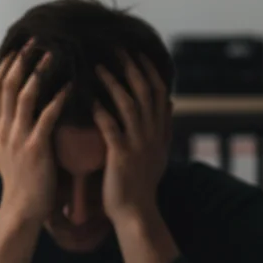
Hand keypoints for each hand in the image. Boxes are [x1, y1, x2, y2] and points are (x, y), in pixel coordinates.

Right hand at [0, 40, 67, 224]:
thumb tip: (11, 114)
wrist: (21, 211)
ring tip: (53, 54)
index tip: (17, 47)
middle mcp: (4, 129)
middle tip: (35, 40)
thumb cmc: (21, 184)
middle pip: (8, 85)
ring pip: (24, 96)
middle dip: (21, 60)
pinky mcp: (35, 148)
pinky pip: (46, 117)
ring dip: (38, 72)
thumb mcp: (6, 154)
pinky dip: (58, 99)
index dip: (6, 66)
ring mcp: (18, 138)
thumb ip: (9, 132)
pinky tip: (70, 87)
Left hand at [93, 53, 171, 226]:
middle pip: (144, 92)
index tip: (136, 53)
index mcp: (159, 131)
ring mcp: (137, 144)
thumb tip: (171, 101)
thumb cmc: (142, 183)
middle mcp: (151, 134)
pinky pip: (111, 129)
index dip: (148, 70)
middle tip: (117, 49)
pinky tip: (90, 100)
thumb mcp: (159, 152)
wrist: (137, 213)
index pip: (158, 91)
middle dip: (131, 68)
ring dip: (113, 83)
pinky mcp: (120, 156)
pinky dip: (102, 112)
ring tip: (98, 67)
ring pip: (128, 105)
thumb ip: (164, 126)